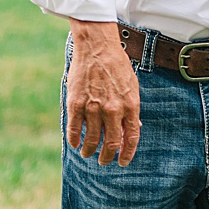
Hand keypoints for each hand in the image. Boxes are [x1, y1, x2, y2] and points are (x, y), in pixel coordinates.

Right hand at [65, 19, 141, 166]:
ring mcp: (94, 107)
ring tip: (88, 153)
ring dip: (90, 151)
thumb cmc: (117, 65)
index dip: (127, 154)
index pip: (131, 138)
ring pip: (91, 140)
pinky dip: (75, 140)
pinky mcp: (76, 103)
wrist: (98, 46)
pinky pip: (75, 130)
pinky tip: (76, 144)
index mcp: (130, 105)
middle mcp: (113, 109)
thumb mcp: (132, 86)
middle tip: (104, 161)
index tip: (122, 162)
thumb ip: (131, 109)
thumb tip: (133, 129)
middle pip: (110, 144)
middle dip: (107, 157)